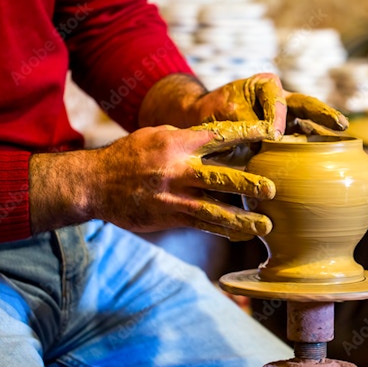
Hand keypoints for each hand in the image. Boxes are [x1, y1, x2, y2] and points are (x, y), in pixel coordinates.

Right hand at [30, 122, 279, 240]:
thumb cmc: (131, 155)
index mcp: (178, 143)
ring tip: (267, 225)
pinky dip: (224, 230)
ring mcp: (174, 196)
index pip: (219, 135)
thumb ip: (188, 138)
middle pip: (220, 177)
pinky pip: (202, 225)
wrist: (95, 184)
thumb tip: (221, 138)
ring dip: (242, 218)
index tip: (271, 132)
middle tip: (272, 189)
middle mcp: (178, 169)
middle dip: (248, 184)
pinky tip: (243, 233)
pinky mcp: (170, 216)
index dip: (247, 133)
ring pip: (214, 209)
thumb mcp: (157, 135)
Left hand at [196, 73, 348, 134]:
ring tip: (342, 144)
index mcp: (266, 85)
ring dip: (324, 134)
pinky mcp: (286, 136)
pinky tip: (328, 160)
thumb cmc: (214, 110)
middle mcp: (281, 99)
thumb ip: (248, 123)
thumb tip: (270, 140)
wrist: (204, 120)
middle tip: (340, 124)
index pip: (279, 100)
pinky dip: (313, 149)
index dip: (278, 117)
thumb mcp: (227, 112)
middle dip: (324, 115)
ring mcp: (286, 118)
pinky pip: (302, 141)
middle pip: (306, 106)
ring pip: (309, 124)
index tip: (274, 136)